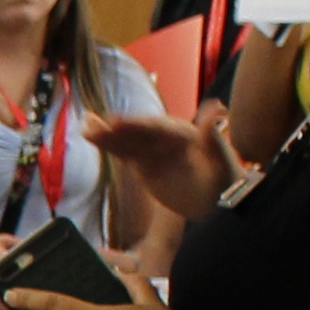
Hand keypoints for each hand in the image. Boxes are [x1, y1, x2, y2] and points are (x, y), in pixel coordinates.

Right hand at [90, 104, 236, 221]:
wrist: (220, 202)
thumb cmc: (225, 182)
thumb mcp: (223, 163)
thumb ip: (214, 139)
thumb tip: (216, 107)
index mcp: (185, 134)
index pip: (157, 129)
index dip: (136, 126)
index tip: (116, 124)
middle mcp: (167, 138)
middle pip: (138, 133)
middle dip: (115, 129)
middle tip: (91, 123)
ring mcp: (155, 151)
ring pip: (128, 141)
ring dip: (106, 135)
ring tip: (84, 127)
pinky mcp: (145, 164)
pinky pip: (125, 154)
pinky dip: (109, 146)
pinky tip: (91, 137)